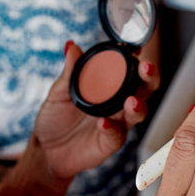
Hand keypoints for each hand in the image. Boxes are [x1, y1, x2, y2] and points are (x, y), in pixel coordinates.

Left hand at [32, 41, 158, 180]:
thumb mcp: (59, 92)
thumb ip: (70, 71)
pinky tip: (103, 123)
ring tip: (131, 101)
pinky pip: (117, 135)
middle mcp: (119, 104)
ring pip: (138, 113)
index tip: (138, 49)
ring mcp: (117, 123)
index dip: (138, 60)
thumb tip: (71, 46)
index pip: (131, 71)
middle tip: (146, 67)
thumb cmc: (55, 118)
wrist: (45, 149)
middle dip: (149, 77)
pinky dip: (111, 128)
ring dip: (137, 106)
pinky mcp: (110, 143)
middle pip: (144, 89)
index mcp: (110, 88)